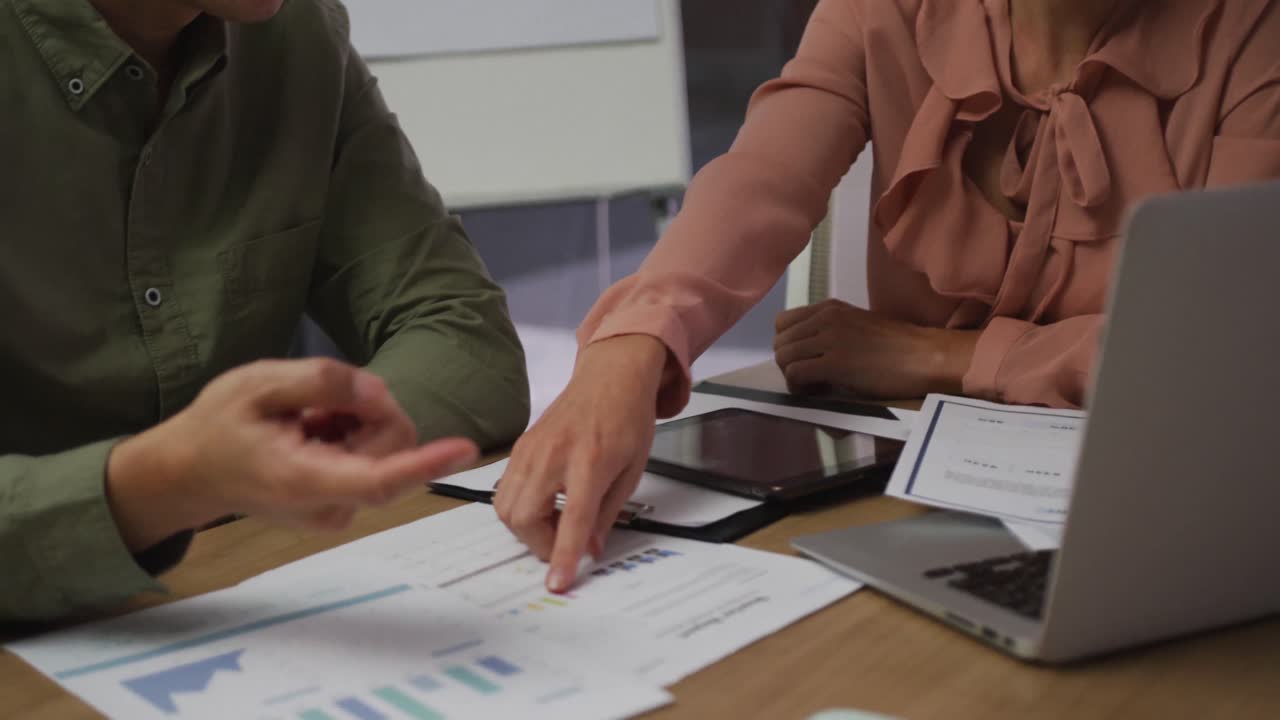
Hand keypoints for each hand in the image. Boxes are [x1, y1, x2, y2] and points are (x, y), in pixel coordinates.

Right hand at [107, 359, 478, 549]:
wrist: (190, 472)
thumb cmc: (219, 425)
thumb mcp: (259, 383)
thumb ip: (322, 382)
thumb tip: (377, 392)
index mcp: (305, 480)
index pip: (379, 479)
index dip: (426, 462)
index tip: (465, 448)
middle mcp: (331, 506)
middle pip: (392, 444)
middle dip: (367, 408)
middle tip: (314, 401)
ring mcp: (339, 511)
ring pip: (386, 447)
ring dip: (356, 420)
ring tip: (305, 418)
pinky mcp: (344, 504)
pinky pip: (372, 457)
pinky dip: (350, 434)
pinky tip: (311, 431)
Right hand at [495, 335, 668, 592]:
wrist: (610, 378)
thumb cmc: (627, 418)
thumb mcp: (631, 471)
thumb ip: (607, 515)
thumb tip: (590, 550)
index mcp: (590, 461)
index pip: (572, 520)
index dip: (564, 555)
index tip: (558, 582)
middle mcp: (553, 455)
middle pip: (523, 517)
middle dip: (540, 544)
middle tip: (566, 541)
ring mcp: (530, 449)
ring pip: (506, 507)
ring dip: (527, 528)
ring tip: (556, 522)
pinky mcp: (520, 447)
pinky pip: (505, 489)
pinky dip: (520, 507)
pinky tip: (545, 503)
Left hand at [773, 299, 978, 398]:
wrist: (924, 356)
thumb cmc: (897, 346)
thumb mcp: (857, 325)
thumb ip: (830, 330)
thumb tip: (806, 351)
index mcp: (829, 308)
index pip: (783, 322)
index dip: (787, 345)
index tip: (805, 360)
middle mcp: (825, 318)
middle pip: (780, 342)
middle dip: (788, 364)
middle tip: (810, 378)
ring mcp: (830, 339)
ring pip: (784, 358)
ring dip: (793, 378)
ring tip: (816, 386)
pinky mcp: (836, 363)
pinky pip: (796, 374)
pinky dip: (800, 388)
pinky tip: (820, 392)